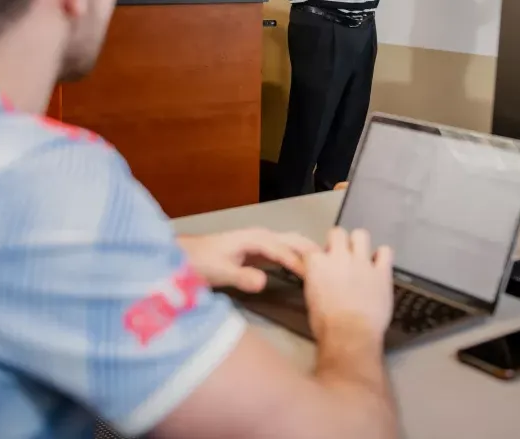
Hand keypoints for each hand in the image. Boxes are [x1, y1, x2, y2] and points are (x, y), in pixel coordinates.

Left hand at [177, 228, 320, 292]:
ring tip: (327, 266)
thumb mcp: (219, 271)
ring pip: (291, 243)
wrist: (186, 256)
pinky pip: (285, 251)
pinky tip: (306, 269)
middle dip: (312, 250)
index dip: (299, 263)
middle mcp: (260, 236)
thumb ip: (241, 276)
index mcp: (254, 239)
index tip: (315, 276)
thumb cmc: (201, 262)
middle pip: (293, 240)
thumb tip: (264, 281)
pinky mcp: (259, 251)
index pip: (283, 250)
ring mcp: (260, 242)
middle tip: (333, 266)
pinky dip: (298, 257)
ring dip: (308, 252)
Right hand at [303, 227, 393, 340]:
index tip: (320, 263)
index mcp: (317, 264)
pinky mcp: (382, 272)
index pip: (312, 248)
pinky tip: (379, 264)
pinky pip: (385, 251)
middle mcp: (339, 257)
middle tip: (341, 256)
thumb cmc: (326, 324)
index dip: (317, 256)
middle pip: (338, 233)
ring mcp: (362, 262)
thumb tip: (321, 278)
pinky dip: (382, 256)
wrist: (350, 335)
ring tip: (360, 256)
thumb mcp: (311, 299)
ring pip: (361, 235)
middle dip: (339, 242)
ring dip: (359, 243)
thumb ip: (316, 280)